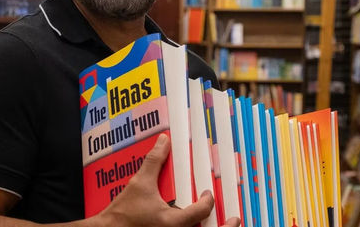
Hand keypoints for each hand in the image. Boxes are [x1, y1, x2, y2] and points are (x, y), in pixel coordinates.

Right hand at [97, 134, 239, 226]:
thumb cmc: (123, 214)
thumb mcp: (139, 184)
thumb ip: (154, 162)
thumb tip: (164, 141)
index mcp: (173, 222)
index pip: (201, 211)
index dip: (208, 200)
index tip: (208, 194)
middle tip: (236, 219)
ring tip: (226, 226)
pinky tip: (199, 226)